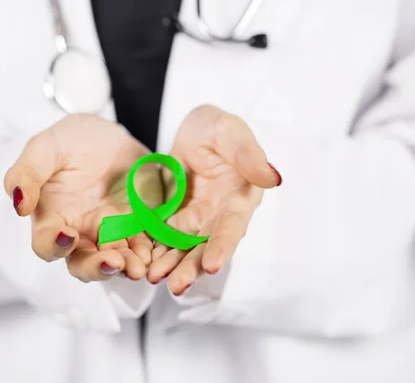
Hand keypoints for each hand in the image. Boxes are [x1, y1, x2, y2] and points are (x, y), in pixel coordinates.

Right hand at [3, 114, 161, 281]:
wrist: (111, 134)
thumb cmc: (71, 141)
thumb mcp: (46, 147)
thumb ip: (27, 173)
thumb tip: (18, 204)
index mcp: (53, 217)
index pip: (46, 244)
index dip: (54, 246)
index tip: (67, 236)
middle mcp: (81, 232)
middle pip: (83, 263)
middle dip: (98, 268)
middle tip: (114, 262)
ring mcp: (111, 233)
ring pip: (116, 261)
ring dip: (127, 266)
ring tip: (140, 265)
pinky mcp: (139, 227)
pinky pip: (145, 247)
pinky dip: (150, 254)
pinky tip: (155, 254)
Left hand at [147, 105, 281, 294]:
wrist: (192, 132)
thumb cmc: (216, 129)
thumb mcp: (229, 131)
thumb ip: (246, 153)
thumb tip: (272, 178)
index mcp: (239, 198)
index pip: (233, 226)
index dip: (223, 245)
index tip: (212, 264)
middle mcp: (219, 217)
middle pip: (207, 247)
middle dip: (192, 268)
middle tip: (177, 286)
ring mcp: (196, 222)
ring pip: (184, 250)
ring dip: (171, 267)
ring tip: (154, 279)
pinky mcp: (174, 221)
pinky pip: (163, 241)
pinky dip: (154, 254)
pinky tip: (142, 265)